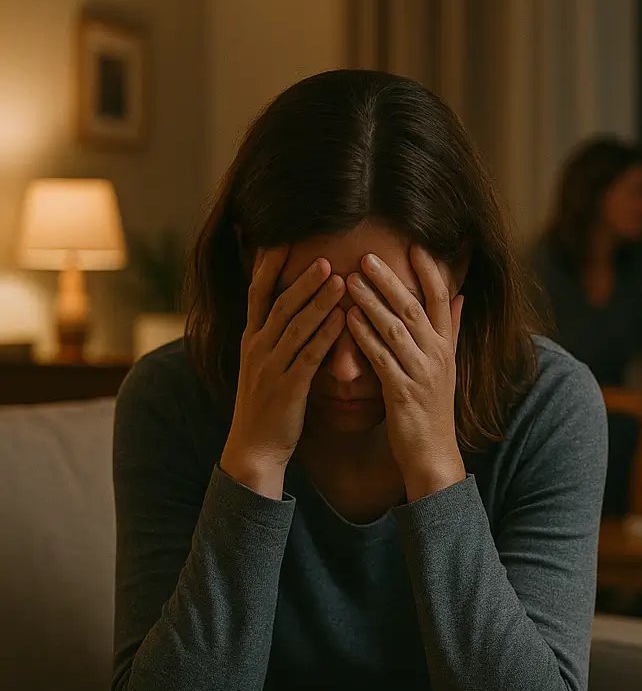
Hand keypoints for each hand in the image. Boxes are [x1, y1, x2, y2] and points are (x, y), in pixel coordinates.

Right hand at [220, 247, 346, 497]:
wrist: (254, 449)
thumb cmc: (267, 408)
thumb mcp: (265, 368)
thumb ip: (277, 341)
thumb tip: (294, 315)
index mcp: (251, 341)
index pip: (257, 294)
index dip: (270, 267)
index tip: (283, 240)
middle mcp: (256, 349)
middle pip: (279, 304)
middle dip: (301, 279)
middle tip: (323, 254)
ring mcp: (270, 367)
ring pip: (294, 326)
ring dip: (317, 301)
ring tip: (339, 279)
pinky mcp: (287, 388)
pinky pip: (308, 355)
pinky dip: (325, 335)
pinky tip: (342, 320)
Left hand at [345, 245, 465, 500]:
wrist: (432, 454)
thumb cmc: (432, 409)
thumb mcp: (447, 366)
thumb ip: (450, 330)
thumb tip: (460, 297)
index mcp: (446, 347)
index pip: (441, 299)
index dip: (429, 271)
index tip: (414, 245)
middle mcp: (437, 356)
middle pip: (414, 308)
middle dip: (391, 280)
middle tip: (368, 256)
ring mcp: (421, 374)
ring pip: (396, 329)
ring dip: (372, 302)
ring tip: (349, 280)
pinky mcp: (402, 392)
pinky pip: (381, 357)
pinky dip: (364, 335)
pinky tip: (347, 319)